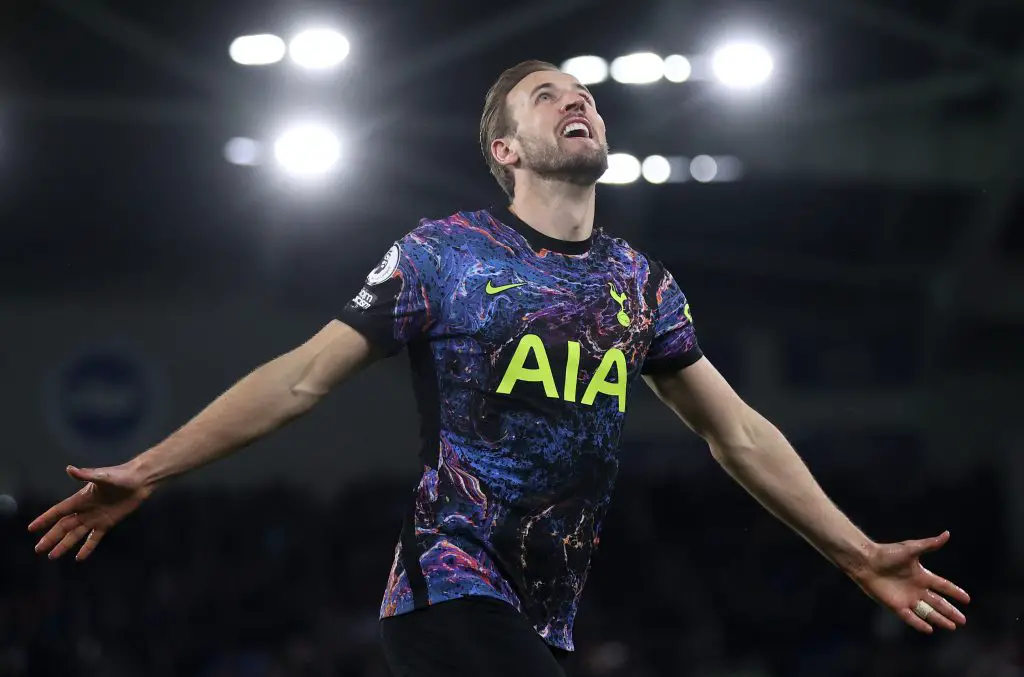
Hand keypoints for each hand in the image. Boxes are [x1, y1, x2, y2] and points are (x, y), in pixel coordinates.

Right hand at [27, 464, 152, 560]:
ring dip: (64, 545)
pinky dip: (87, 548)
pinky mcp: (107, 523)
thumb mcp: (102, 476)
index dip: (45, 519)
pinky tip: (79, 558)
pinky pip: (94, 538)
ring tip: (52, 556)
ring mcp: (95, 518)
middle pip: (64, 526)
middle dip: (51, 537)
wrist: (139, 481)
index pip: (58, 511)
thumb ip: (86, 475)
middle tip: (38, 549)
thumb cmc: (120, 476)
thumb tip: (69, 468)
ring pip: (76, 534)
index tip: (31, 529)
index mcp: (80, 499)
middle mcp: (85, 510)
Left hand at [852, 530, 969, 633]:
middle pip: (938, 603)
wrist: (866, 561)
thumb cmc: (887, 553)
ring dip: (939, 619)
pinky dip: (919, 623)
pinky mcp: (895, 605)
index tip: (967, 599)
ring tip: (952, 627)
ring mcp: (907, 598)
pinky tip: (930, 629)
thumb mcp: (911, 549)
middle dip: (950, 611)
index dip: (955, 592)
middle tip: (963, 621)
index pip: (943, 586)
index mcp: (922, 576)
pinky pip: (910, 617)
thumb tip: (947, 534)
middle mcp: (916, 589)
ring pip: (927, 611)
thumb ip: (929, 544)